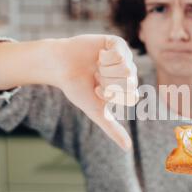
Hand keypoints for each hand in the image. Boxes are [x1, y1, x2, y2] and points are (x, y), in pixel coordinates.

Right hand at [53, 35, 138, 150]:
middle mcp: (128, 73)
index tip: (98, 91)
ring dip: (106, 70)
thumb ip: (113, 129)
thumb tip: (128, 148)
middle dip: (108, 83)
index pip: (131, 97)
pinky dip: (105, 57)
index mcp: (126, 89)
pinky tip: (97, 55)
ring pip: (127, 69)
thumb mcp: (96, 111)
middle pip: (131, 83)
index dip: (111, 96)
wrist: (60, 66)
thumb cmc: (77, 88)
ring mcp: (125, 57)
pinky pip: (120, 54)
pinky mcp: (117, 43)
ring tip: (96, 66)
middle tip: (96, 77)